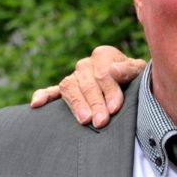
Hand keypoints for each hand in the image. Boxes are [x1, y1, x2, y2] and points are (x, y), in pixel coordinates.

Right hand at [28, 45, 144, 127]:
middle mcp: (86, 65)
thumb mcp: (140, 72)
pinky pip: (52, 91)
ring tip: (85, 120)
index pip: (103, 72)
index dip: (109, 90)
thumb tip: (114, 71)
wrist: (132, 86)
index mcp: (104, 55)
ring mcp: (75, 77)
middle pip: (87, 83)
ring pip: (70, 87)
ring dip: (76, 104)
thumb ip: (130, 69)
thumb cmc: (137, 80)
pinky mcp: (66, 90)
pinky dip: (44, 96)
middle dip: (95, 103)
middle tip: (101, 121)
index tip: (114, 108)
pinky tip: (37, 104)